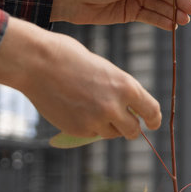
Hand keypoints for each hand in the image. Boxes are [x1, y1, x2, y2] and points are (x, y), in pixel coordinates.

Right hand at [0, 17, 162, 138]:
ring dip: (106, 126)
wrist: (37, 63)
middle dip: (128, 127)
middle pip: (133, 131)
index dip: (153, 120)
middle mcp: (115, 107)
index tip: (152, 124)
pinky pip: (90, 134)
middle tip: (121, 121)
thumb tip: (125, 108)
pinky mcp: (78, 130)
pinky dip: (87, 126)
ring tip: (89, 105)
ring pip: (111, 133)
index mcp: (126, 86)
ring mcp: (96, 121)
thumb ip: (116, 88)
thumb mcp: (102, 68)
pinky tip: (74, 108)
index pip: (152, 111)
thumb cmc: (68, 57)